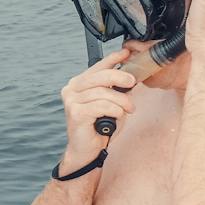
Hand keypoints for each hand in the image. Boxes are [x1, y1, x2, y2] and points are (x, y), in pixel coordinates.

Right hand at [59, 47, 135, 168]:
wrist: (86, 151)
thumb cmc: (98, 127)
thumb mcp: (110, 103)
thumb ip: (113, 89)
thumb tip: (129, 75)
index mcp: (78, 84)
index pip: (97, 67)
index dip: (112, 58)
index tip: (126, 53)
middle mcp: (71, 89)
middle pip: (100, 76)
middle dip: (120, 76)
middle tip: (133, 82)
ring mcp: (71, 101)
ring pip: (103, 92)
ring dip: (121, 100)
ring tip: (129, 109)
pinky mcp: (76, 113)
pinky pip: (101, 105)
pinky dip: (114, 110)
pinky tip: (117, 115)